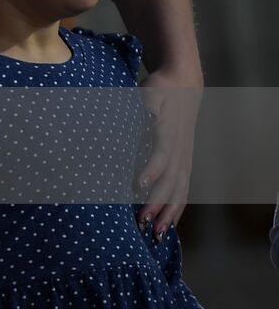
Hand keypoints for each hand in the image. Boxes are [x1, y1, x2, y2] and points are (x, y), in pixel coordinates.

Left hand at [136, 66, 201, 239]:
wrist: (184, 87)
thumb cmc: (162, 88)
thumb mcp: (152, 89)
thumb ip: (149, 102)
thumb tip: (149, 112)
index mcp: (170, 134)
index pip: (161, 156)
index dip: (151, 171)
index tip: (137, 185)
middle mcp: (180, 151)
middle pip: (171, 182)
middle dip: (157, 204)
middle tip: (143, 223)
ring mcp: (185, 160)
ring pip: (179, 192)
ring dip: (168, 214)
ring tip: (157, 235)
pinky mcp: (184, 164)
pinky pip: (183, 191)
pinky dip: (176, 209)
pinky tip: (168, 226)